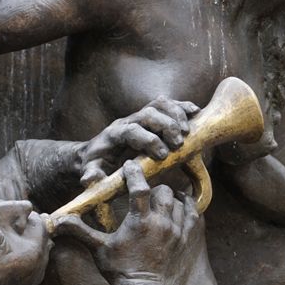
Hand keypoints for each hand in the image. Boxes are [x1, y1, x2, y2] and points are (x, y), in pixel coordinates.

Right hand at [53, 162, 198, 278]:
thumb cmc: (118, 270)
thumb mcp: (98, 248)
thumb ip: (80, 230)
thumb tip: (57, 221)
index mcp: (140, 221)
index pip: (140, 188)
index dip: (134, 173)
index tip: (130, 166)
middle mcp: (160, 223)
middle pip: (164, 191)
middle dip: (154, 188)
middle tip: (145, 193)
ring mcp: (175, 231)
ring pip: (179, 201)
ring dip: (170, 199)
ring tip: (159, 201)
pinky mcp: (184, 239)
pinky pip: (192, 215)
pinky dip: (186, 208)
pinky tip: (178, 207)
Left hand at [78, 97, 198, 186]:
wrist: (95, 154)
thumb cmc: (96, 166)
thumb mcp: (91, 173)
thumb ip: (92, 176)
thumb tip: (89, 179)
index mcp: (114, 135)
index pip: (132, 130)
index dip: (148, 140)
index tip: (162, 155)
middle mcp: (127, 121)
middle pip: (148, 113)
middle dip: (165, 126)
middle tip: (178, 143)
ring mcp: (139, 116)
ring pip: (159, 104)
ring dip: (176, 114)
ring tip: (188, 132)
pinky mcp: (150, 117)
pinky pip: (167, 105)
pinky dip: (182, 107)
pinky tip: (195, 112)